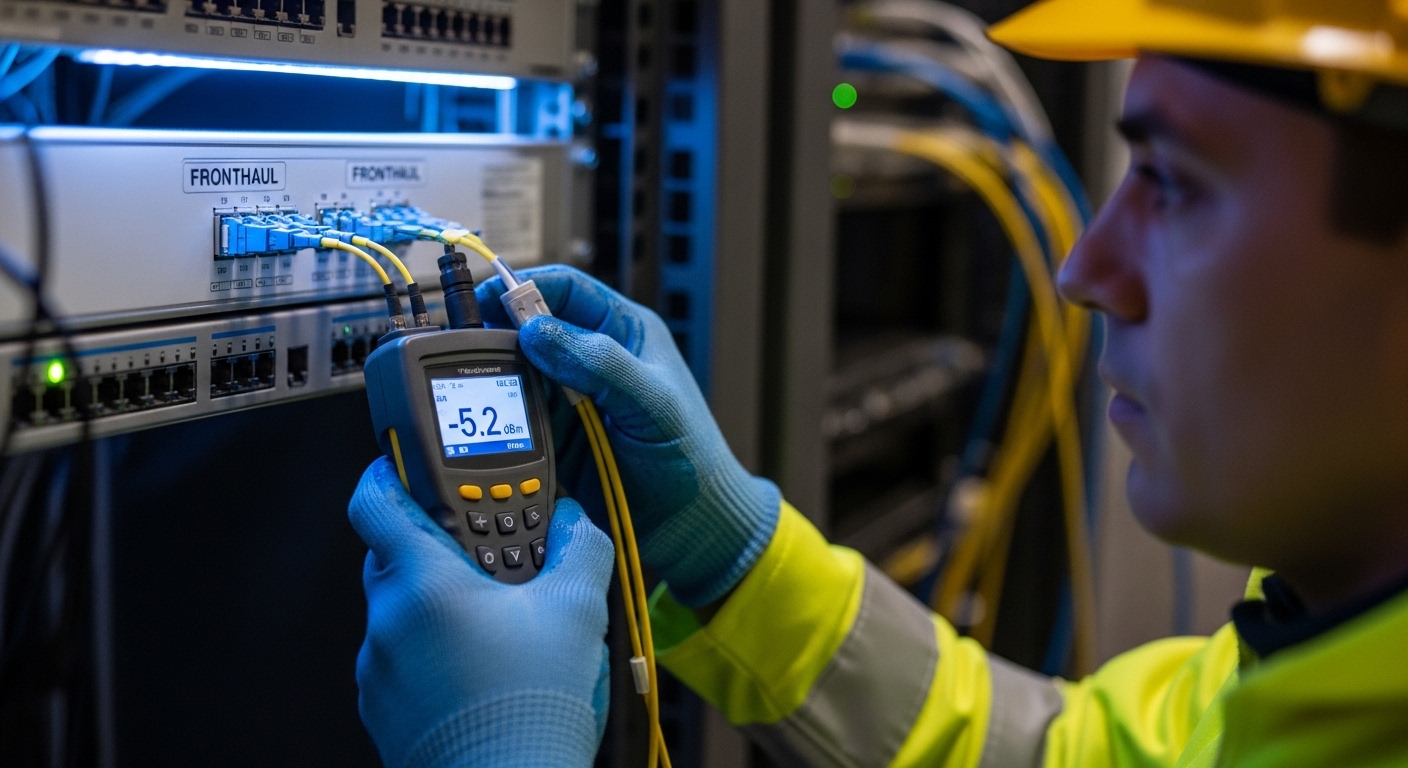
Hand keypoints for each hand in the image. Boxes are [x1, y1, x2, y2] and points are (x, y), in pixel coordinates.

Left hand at [349, 458, 612, 767]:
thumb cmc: (531, 709)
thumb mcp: (578, 612)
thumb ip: (579, 548)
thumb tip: (575, 522)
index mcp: (422, 583)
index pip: (375, 499)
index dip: (389, 469)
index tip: (410, 460)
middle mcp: (387, 622)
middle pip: (394, 553)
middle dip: (440, 544)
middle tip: (490, 550)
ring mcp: (379, 671)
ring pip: (401, 610)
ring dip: (441, 603)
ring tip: (501, 619)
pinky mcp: (383, 711)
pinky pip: (403, 659)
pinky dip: (434, 651)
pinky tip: (483, 667)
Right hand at [476, 265, 780, 606]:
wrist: (688, 525)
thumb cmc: (692, 458)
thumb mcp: (653, 403)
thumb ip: (601, 363)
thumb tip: (540, 330)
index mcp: (623, 332)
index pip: (566, 289)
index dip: (524, 288)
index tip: (489, 299)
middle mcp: (591, 360)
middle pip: (530, 328)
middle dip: (500, 334)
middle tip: (471, 348)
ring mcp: (570, 399)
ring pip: (516, 372)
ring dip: (497, 379)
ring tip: (479, 387)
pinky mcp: (554, 436)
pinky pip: (516, 416)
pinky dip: (500, 418)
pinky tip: (491, 425)